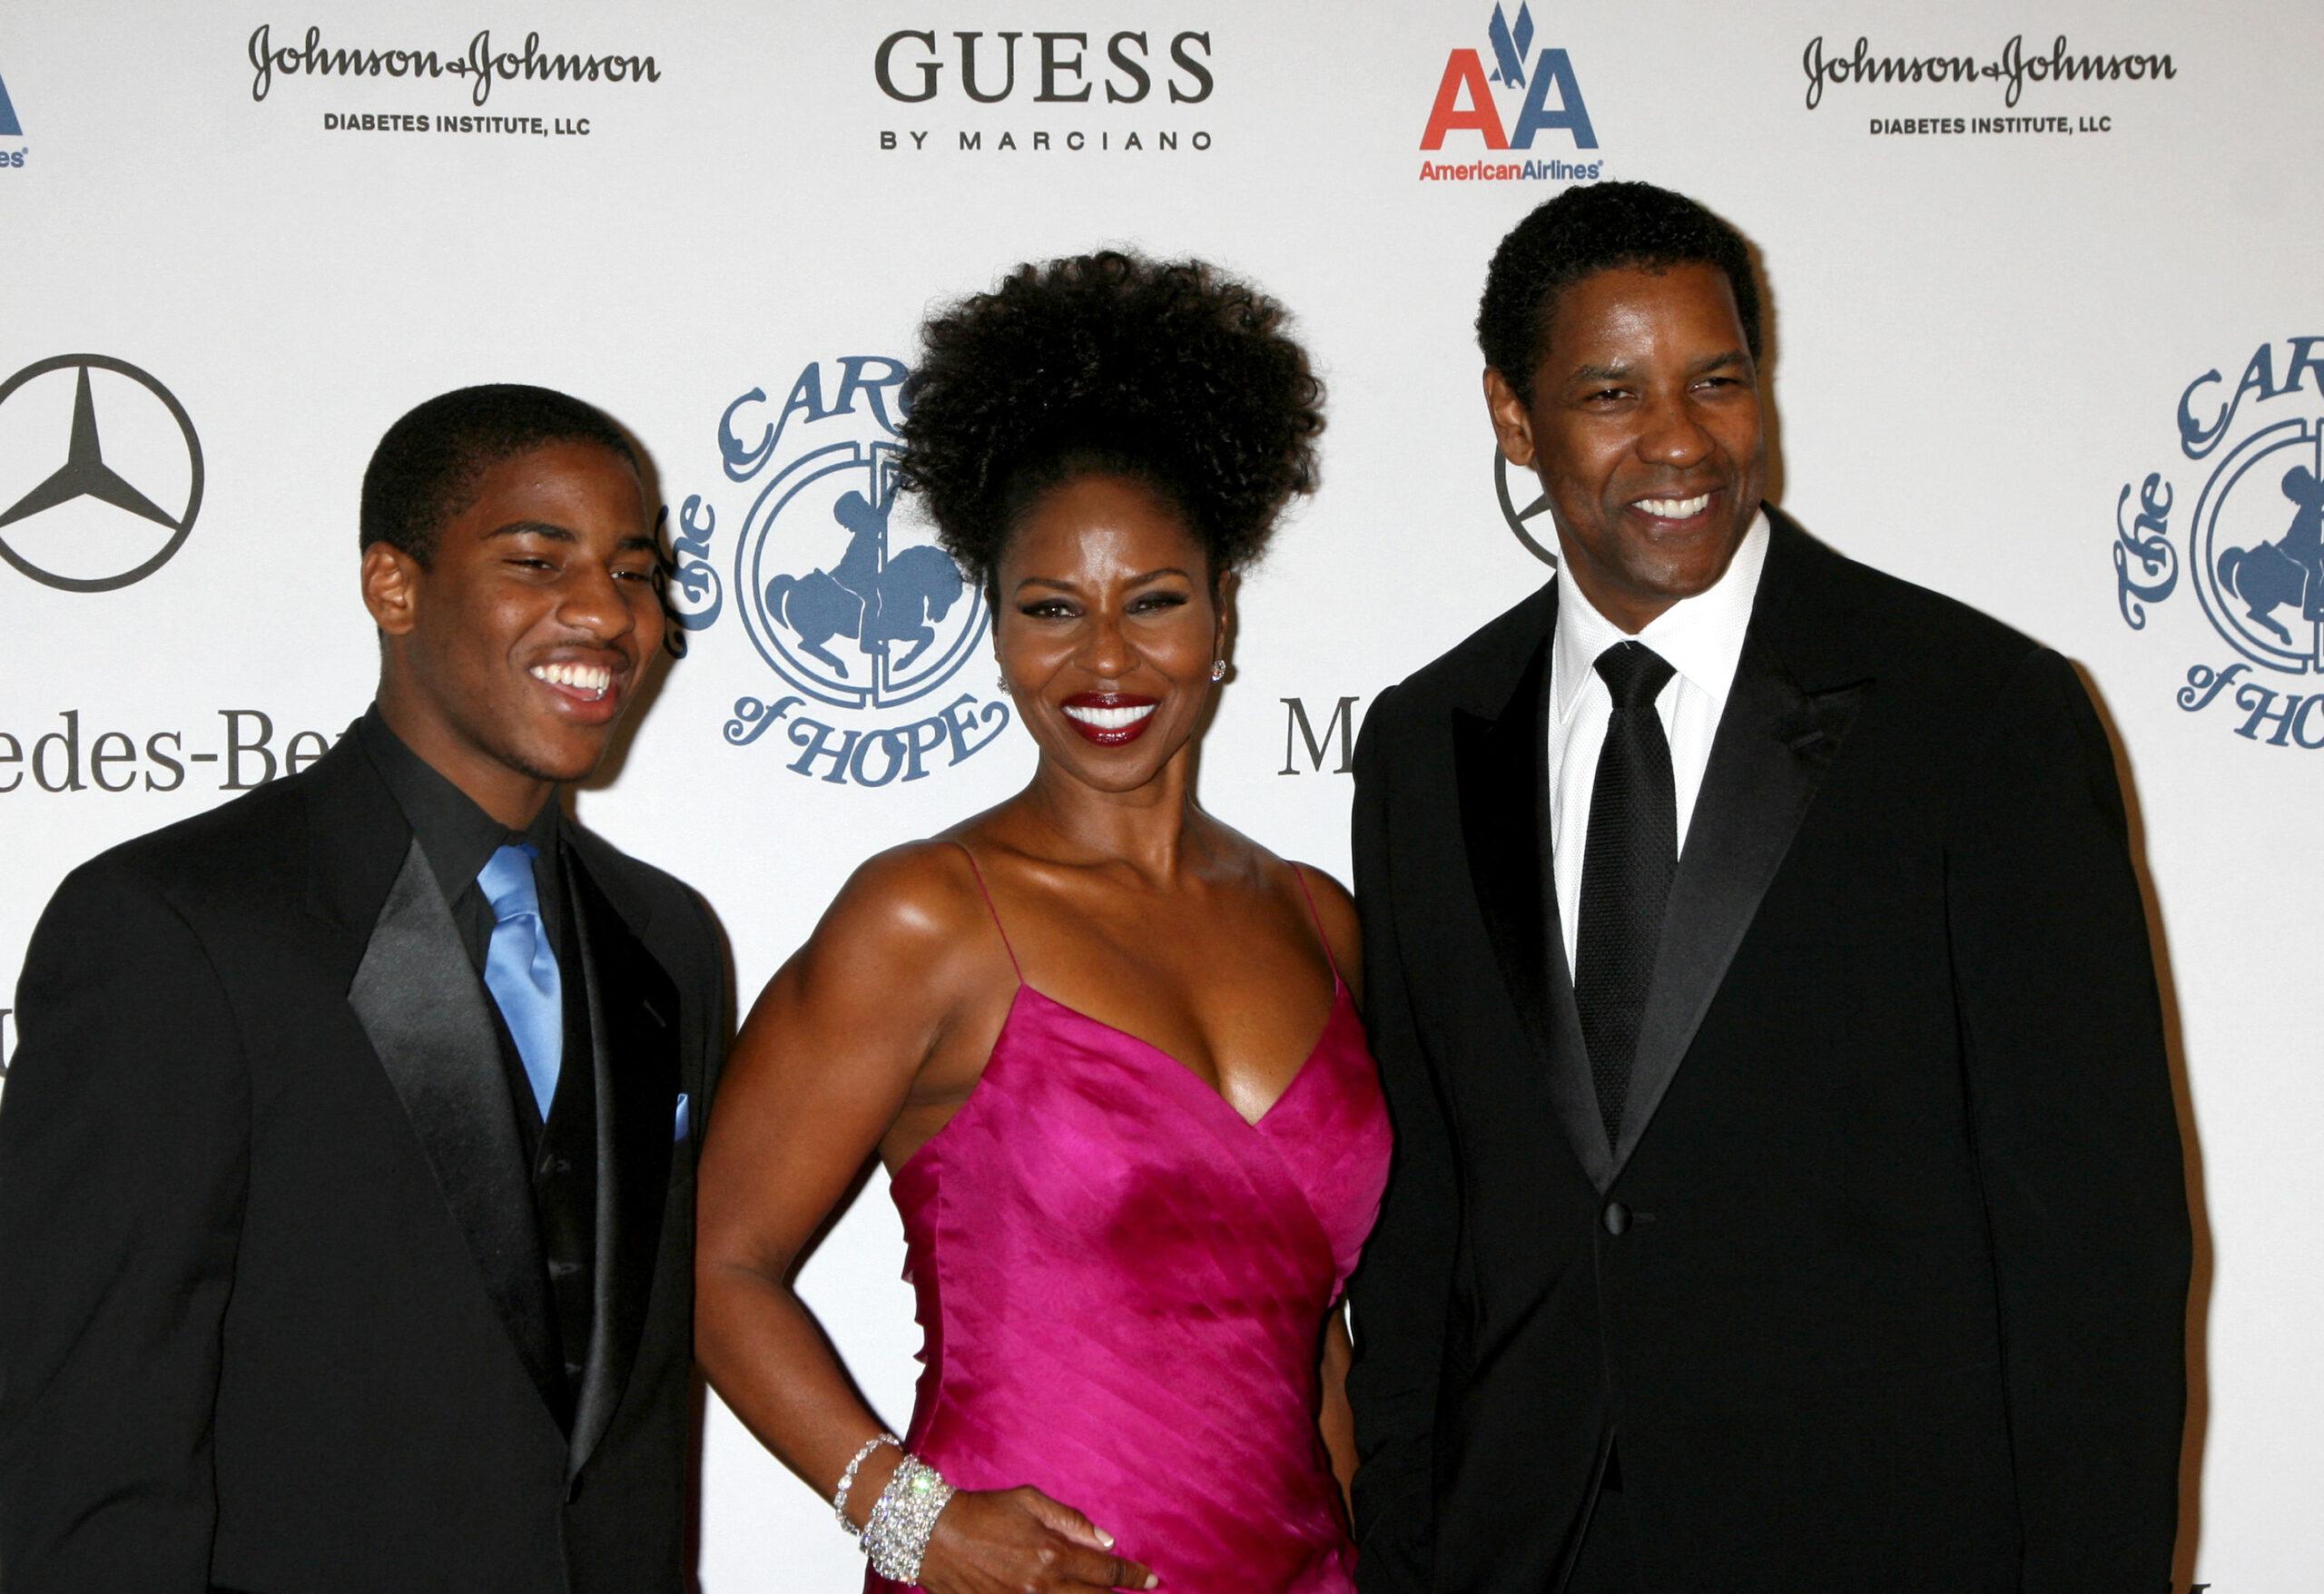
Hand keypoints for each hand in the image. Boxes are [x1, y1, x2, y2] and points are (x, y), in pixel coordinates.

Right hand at [914, 1485, 1157, 1590]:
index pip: (1107, 1573)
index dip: (1134, 1577)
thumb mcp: (1030, 1501)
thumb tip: (1105, 1541)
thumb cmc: (983, 1511)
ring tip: (1093, 1588)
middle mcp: (1041, 1586)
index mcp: (1052, 1554)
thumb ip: (1070, 1521)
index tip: (1152, 1581)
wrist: (933, 1535)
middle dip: (1111, 1591)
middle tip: (1121, 1583)